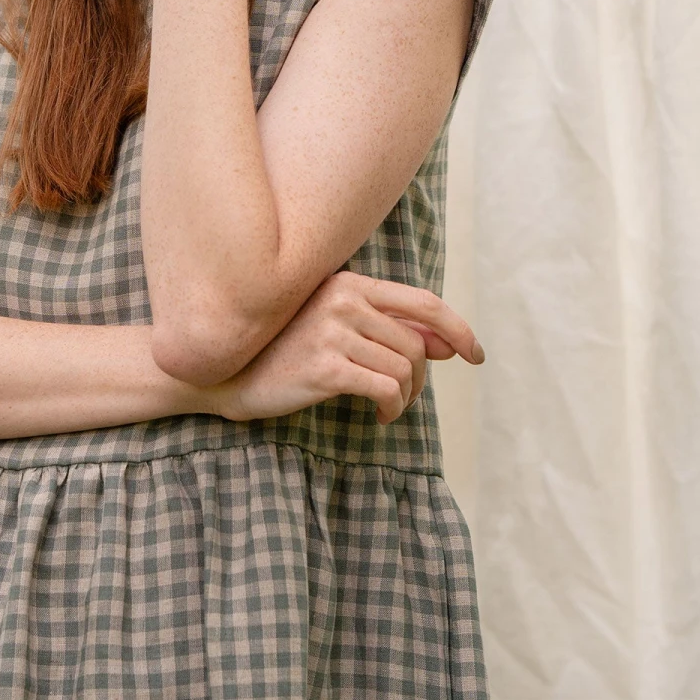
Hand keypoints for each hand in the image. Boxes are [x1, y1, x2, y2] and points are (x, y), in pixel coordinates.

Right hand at [208, 271, 483, 426]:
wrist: (223, 372)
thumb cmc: (282, 350)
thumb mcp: (335, 329)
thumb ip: (387, 329)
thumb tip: (446, 345)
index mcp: (347, 282)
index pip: (422, 301)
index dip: (457, 327)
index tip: (476, 354)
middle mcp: (342, 300)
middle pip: (415, 343)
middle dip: (420, 377)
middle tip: (402, 398)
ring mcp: (332, 331)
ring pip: (404, 369)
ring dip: (405, 397)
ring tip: (386, 407)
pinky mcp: (324, 366)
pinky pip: (385, 389)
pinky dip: (392, 408)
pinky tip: (379, 416)